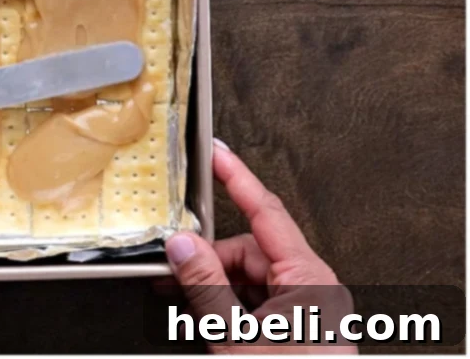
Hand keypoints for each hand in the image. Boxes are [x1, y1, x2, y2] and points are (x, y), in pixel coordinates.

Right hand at [165, 140, 355, 353]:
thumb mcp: (236, 338)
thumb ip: (205, 285)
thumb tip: (183, 244)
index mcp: (309, 279)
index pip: (264, 210)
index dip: (235, 177)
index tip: (215, 152)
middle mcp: (315, 291)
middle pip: (250, 251)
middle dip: (210, 261)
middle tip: (175, 272)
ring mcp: (310, 315)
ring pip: (251, 281)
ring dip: (218, 291)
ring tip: (193, 315)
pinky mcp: (301, 335)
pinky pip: (260, 305)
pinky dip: (232, 310)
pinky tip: (209, 326)